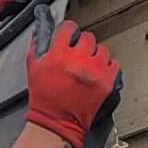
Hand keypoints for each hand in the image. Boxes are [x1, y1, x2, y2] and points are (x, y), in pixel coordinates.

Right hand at [24, 19, 121, 147]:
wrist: (57, 122)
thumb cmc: (44, 97)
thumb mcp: (33, 66)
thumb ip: (38, 43)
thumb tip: (43, 24)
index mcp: (58, 55)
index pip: (69, 28)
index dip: (69, 30)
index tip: (70, 35)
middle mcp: (78, 61)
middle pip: (87, 37)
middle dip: (82, 44)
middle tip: (78, 54)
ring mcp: (95, 72)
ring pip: (102, 50)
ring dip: (95, 55)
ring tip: (88, 64)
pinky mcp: (107, 83)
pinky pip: (114, 64)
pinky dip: (107, 66)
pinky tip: (98, 72)